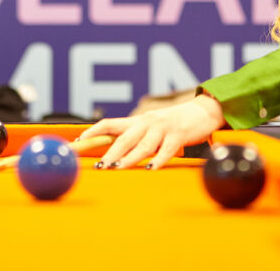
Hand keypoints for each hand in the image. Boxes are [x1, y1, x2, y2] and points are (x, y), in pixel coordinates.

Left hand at [78, 94, 225, 169]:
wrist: (202, 111)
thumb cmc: (172, 123)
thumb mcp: (150, 127)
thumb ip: (134, 137)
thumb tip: (110, 152)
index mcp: (137, 120)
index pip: (109, 123)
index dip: (92, 132)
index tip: (78, 142)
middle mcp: (147, 122)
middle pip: (124, 137)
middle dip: (110, 152)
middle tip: (100, 166)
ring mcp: (162, 128)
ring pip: (143, 145)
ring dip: (130, 158)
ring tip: (119, 168)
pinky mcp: (178, 135)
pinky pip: (166, 150)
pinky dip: (158, 160)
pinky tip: (151, 168)